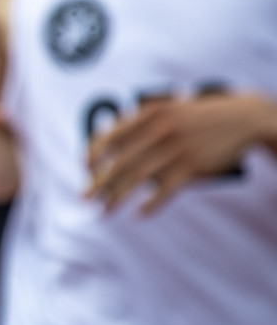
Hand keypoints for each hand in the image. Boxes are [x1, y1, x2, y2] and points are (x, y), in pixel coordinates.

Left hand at [87, 94, 270, 213]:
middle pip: (122, 161)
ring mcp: (177, 149)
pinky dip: (151, 203)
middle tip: (83, 197)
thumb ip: (139, 122)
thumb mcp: (167, 110)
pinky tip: (139, 214)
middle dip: (99, 182)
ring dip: (118, 197)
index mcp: (150, 114)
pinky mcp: (194, 166)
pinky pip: (167, 189)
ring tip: (104, 212)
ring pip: (139, 177)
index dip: (95, 151)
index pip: (113, 134)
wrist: (241, 118)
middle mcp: (160, 130)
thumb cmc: (196, 116)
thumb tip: (106, 138)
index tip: (83, 166)